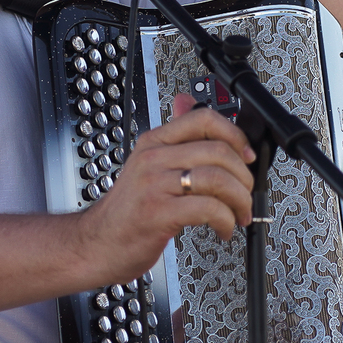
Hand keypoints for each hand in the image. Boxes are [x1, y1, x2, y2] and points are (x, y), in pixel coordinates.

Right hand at [73, 102, 255, 283]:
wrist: (96, 242)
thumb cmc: (126, 209)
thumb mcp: (146, 163)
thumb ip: (173, 136)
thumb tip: (187, 100)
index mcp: (154, 142)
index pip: (203, 119)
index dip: (235, 135)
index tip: (246, 156)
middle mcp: (154, 158)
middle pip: (218, 151)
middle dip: (244, 177)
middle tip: (246, 194)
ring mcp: (154, 185)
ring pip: (217, 179)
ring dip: (239, 200)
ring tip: (238, 214)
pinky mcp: (158, 213)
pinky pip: (208, 208)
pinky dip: (226, 221)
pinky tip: (223, 228)